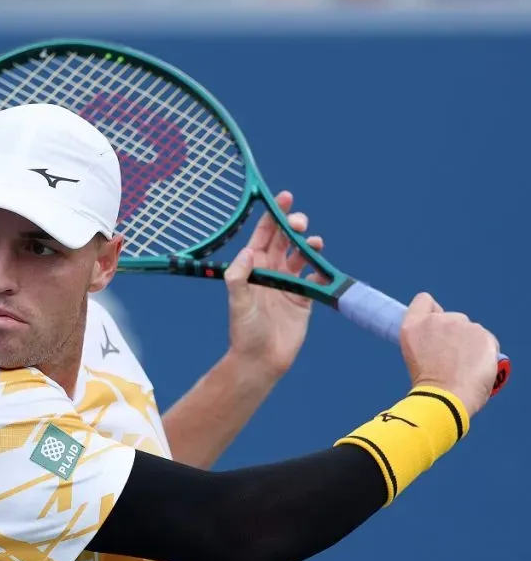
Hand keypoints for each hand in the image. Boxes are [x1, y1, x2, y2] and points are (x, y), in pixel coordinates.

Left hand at [223, 191, 325, 380]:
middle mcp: (271, 273)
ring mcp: (288, 286)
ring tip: (314, 242)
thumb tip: (248, 252)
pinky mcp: (303, 300)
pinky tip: (323, 269)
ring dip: (308, 245)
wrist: (261, 361)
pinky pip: (315, 279)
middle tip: (300, 222)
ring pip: (301, 256)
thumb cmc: (245, 332)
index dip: (274, 216)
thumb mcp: (238, 302)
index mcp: (253, 269)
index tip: (284, 198)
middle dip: (293, 226)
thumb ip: (239, 277)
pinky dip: (321, 270)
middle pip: (284, 240)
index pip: (264, 236)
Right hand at [400, 292, 499, 417]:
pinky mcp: (482, 334)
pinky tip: (476, 367)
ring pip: (469, 330)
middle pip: (450, 318)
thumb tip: (444, 340)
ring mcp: (461, 325)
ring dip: (468, 344)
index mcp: (413, 326)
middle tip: (449, 360)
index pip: (424, 301)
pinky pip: (486, 340)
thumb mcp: (415, 357)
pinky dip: (484, 352)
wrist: (445, 400)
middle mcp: (436, 320)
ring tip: (463, 368)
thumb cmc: (428, 388)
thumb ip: (428, 339)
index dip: (431, 313)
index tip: (434, 330)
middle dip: (452, 334)